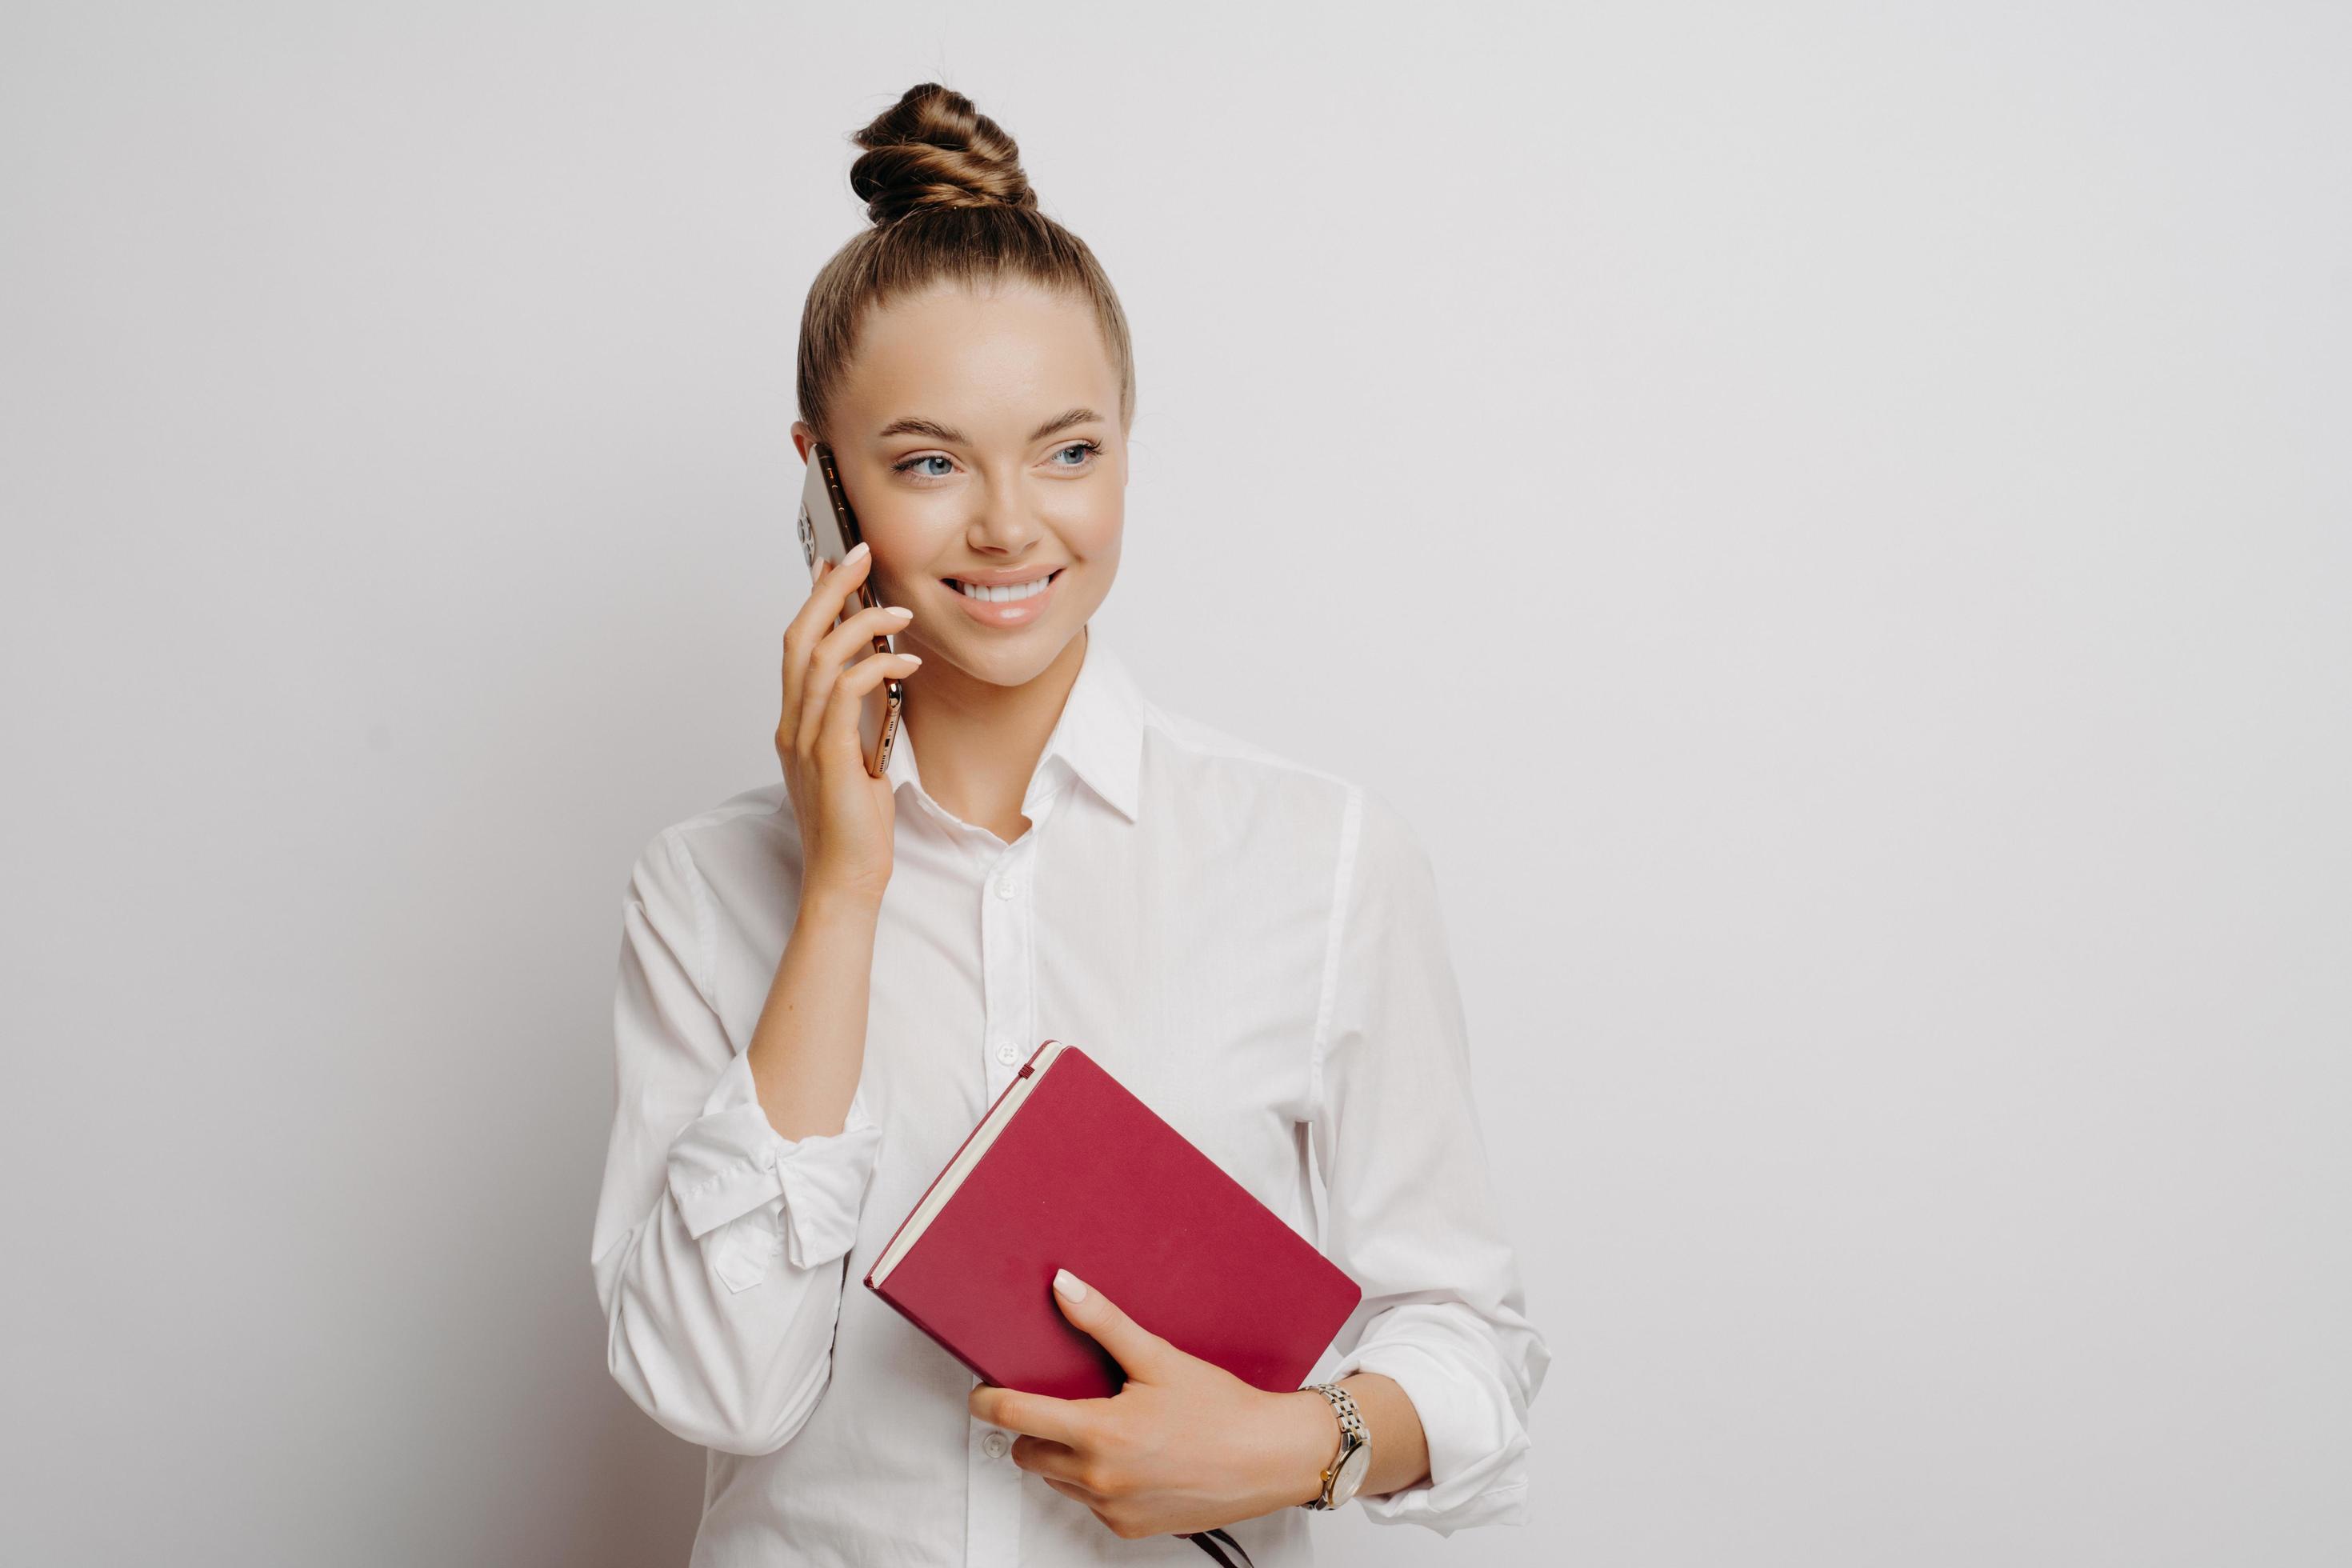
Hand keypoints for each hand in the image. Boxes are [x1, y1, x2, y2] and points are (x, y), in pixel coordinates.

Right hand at [776, 543, 919, 910]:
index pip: (796, 647)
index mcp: (795, 724)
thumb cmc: (854, 827)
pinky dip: (874, 668)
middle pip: (798, 638)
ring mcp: (804, 741)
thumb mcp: (857, 759)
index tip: (835, 566)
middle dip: (828, 589)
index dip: (813, 601)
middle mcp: (792, 726)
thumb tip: (877, 680)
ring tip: (899, 611)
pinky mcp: (829, 758)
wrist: (845, 879)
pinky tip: (905, 662)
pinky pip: (844, 695)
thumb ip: (856, 721)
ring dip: (860, 624)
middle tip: (860, 555)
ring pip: (819, 659)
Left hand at [967, 1270, 1335, 1541]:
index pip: (1014, 1418)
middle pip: (1027, 1452)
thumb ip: (1103, 1323)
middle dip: (1033, 1428)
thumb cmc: (1221, 1409)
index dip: (988, 1401)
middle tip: (1061, 1403)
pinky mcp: (1129, 1528)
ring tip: (1106, 1427)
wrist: (1270, 1458)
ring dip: (1064, 1455)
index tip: (982, 1392)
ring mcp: (1113, 1508)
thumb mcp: (1158, 1357)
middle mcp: (1099, 1478)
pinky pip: (1089, 1503)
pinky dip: (1096, 1481)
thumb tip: (1063, 1285)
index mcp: (1099, 1434)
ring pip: (1057, 1480)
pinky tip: (1131, 1456)